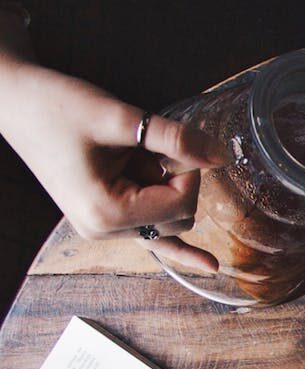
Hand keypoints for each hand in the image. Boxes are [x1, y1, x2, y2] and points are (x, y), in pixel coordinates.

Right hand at [0, 59, 227, 270]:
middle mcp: (103, 229)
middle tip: (149, 145)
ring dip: (164, 187)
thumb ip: (175, 140)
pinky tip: (208, 265)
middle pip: (180, 218)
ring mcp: (101, 226)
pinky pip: (149, 237)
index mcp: (106, 212)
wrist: (15, 103)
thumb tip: (220, 157)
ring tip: (132, 155)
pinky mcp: (102, 215)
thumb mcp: (120, 119)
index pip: (182, 203)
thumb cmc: (57, 107)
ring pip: (167, 220)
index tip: (170, 143)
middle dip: (179, 180)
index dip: (189, 170)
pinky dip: (177, 246)